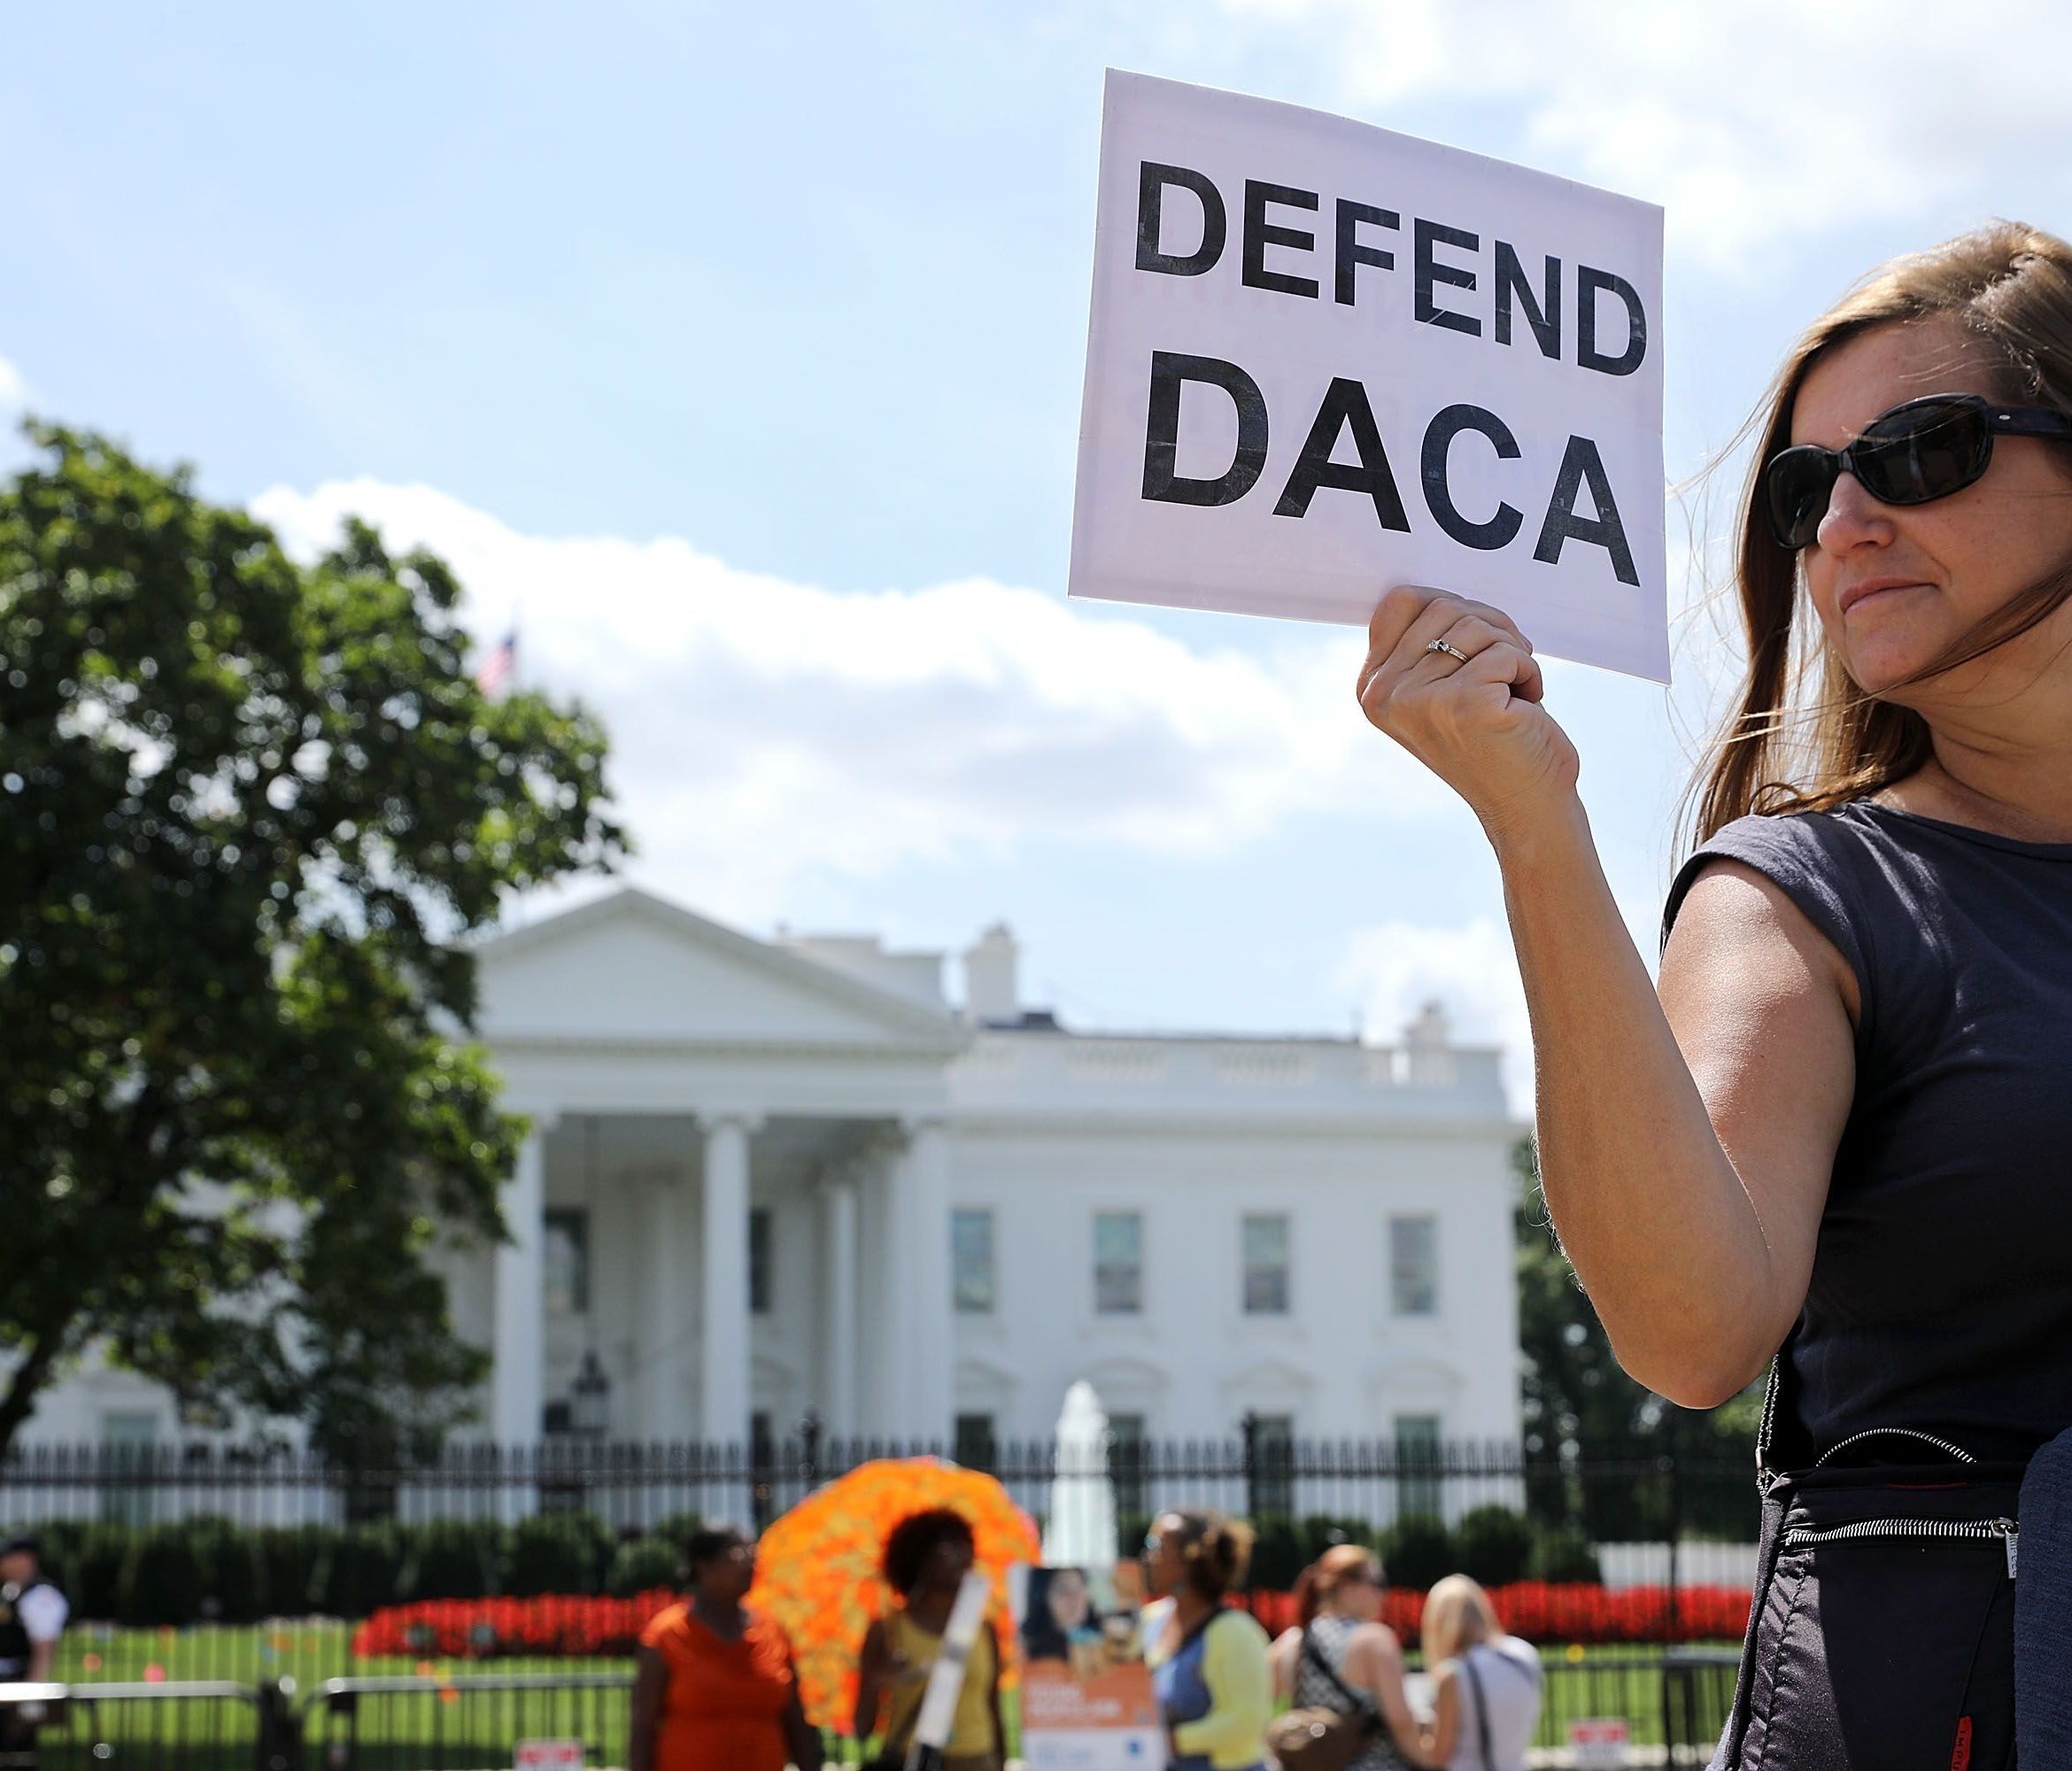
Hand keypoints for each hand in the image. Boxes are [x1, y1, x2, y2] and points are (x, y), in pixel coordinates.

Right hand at [1355, 585, 1580, 842]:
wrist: (1525, 807)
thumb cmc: (1494, 740)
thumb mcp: (1439, 689)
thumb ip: (1424, 645)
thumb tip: (1434, 589)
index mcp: (1371, 688)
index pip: (1401, 600)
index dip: (1452, 610)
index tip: (1474, 646)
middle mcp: (1385, 695)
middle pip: (1444, 606)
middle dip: (1490, 630)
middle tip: (1503, 672)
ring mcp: (1420, 701)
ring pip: (1478, 626)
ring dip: (1512, 654)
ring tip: (1511, 694)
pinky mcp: (1464, 704)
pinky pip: (1508, 651)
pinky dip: (1529, 673)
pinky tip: (1523, 707)